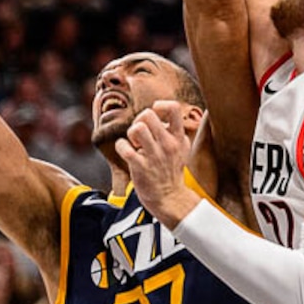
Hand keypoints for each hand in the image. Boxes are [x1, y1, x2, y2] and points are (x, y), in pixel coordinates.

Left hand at [115, 101, 199, 229]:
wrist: (170, 198)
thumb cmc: (172, 169)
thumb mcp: (182, 147)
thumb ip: (175, 129)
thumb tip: (160, 110)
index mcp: (179, 138)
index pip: (174, 108)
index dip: (160, 105)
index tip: (156, 115)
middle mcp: (168, 145)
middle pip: (148, 115)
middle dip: (139, 120)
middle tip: (140, 133)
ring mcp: (154, 156)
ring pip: (136, 128)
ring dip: (131, 133)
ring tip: (135, 143)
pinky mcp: (140, 167)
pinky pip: (124, 147)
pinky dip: (121, 146)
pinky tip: (126, 152)